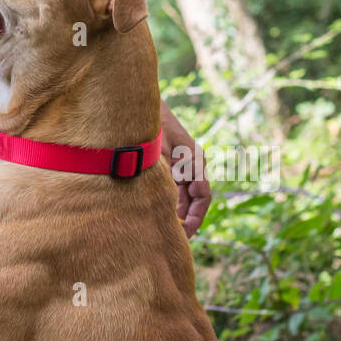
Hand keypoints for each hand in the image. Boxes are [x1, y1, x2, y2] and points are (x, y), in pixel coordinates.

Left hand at [160, 98, 209, 237]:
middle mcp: (193, 162)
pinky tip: (158, 210)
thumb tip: (165, 209)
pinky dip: (170, 199)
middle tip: (173, 238)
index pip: (203, 197)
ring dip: (177, 210)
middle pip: (195, 198)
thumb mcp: (155, 156)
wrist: (138, 102)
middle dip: (186, 218)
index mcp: (195, 161)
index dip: (195, 218)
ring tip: (165, 229)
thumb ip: (164, 180)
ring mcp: (183, 160)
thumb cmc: (147, 126)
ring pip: (185, 192)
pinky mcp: (172, 159)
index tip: (185, 235)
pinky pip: (176, 184)